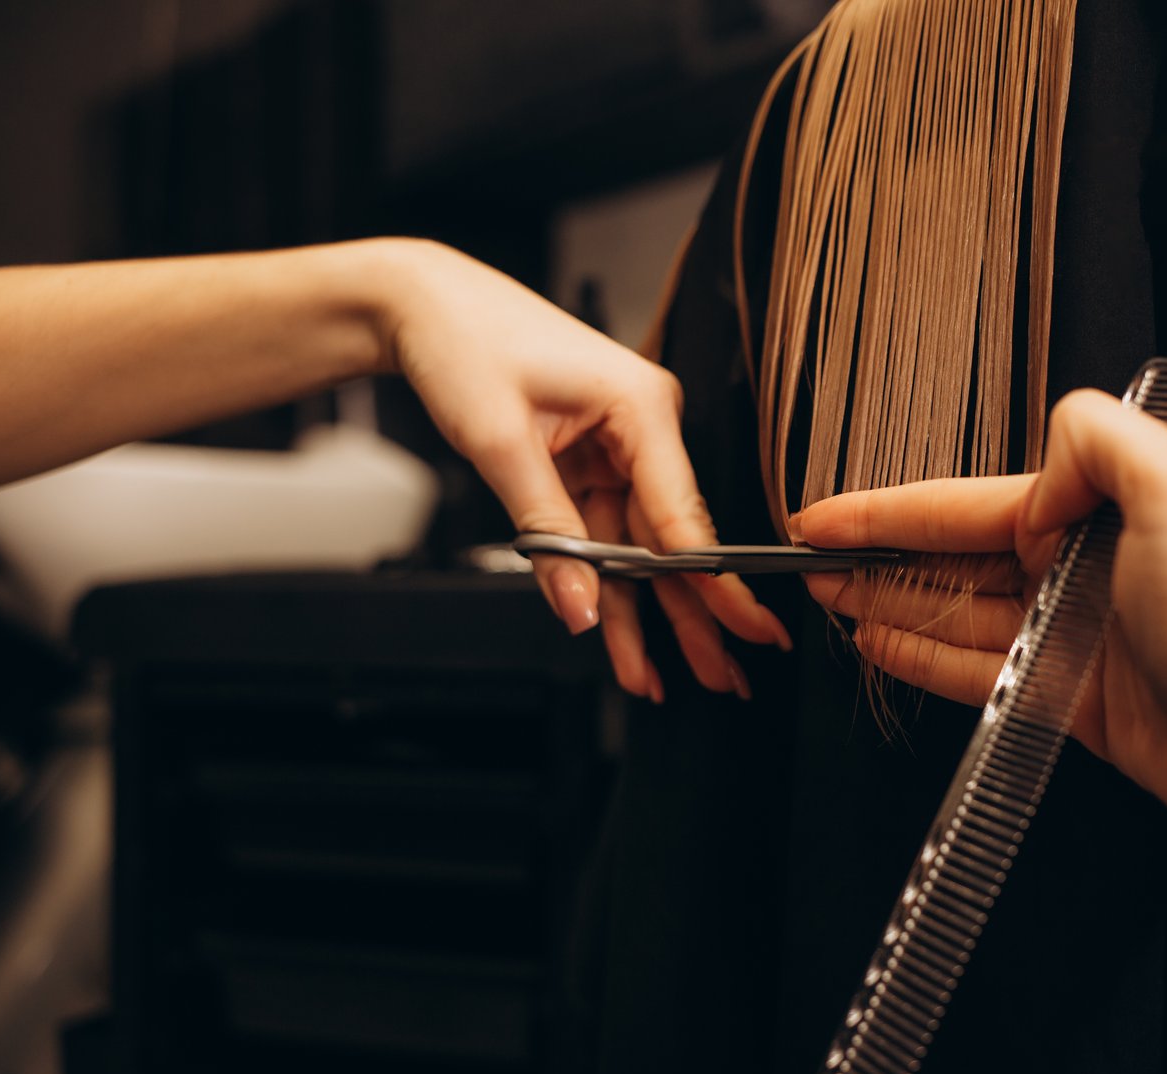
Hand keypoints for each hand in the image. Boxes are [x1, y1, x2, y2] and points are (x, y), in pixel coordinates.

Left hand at [382, 240, 788, 701]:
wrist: (420, 303)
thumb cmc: (464, 341)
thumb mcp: (501, 444)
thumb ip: (549, 534)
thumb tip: (579, 606)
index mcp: (641, 406)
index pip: (684, 515)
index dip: (714, 585)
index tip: (747, 629)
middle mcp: (642, 425)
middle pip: (671, 538)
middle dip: (692, 615)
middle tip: (722, 676)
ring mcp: (618, 443)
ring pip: (637, 546)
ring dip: (642, 612)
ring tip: (659, 677)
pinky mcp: (589, 457)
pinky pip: (605, 532)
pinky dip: (604, 581)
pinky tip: (615, 630)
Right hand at [795, 390, 1166, 840]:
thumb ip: (1094, 438)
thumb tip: (1033, 480)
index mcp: (1098, 507)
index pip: (963, 502)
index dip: (884, 511)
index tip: (821, 517)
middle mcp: (1081, 567)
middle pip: (951, 557)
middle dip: (875, 558)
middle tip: (808, 564)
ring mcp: (1074, 637)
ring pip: (955, 613)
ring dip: (888, 606)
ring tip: (829, 602)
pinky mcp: (1074, 700)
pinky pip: (978, 672)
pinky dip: (925, 658)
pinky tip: (882, 646)